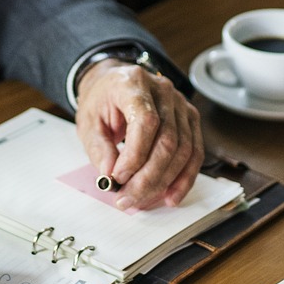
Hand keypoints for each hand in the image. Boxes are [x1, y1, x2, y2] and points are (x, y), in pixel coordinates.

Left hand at [74, 58, 203, 209]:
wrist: (113, 84)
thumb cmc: (101, 101)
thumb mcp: (88, 123)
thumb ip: (99, 149)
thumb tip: (111, 176)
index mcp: (134, 83)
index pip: (145, 121)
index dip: (134, 155)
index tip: (118, 178)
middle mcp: (163, 90)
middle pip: (168, 141)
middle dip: (148, 177)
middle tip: (128, 198)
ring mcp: (181, 104)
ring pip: (184, 150)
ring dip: (164, 182)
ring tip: (142, 199)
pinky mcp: (189, 119)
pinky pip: (195, 153)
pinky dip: (184, 178)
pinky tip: (171, 196)